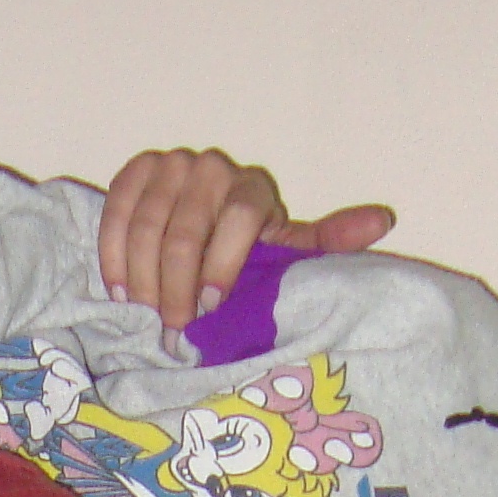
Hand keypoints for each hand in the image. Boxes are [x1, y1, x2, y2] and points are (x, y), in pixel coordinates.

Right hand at [96, 147, 397, 321]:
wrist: (200, 237)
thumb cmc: (248, 255)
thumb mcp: (288, 255)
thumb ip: (328, 242)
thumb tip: (383, 220)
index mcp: (254, 188)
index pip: (238, 217)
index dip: (221, 266)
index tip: (211, 309)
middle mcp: (211, 167)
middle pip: (185, 230)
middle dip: (177, 289)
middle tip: (174, 330)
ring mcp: (171, 166)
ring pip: (147, 225)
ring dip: (143, 279)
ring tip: (146, 316)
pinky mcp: (135, 172)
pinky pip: (116, 211)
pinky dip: (113, 254)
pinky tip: (119, 289)